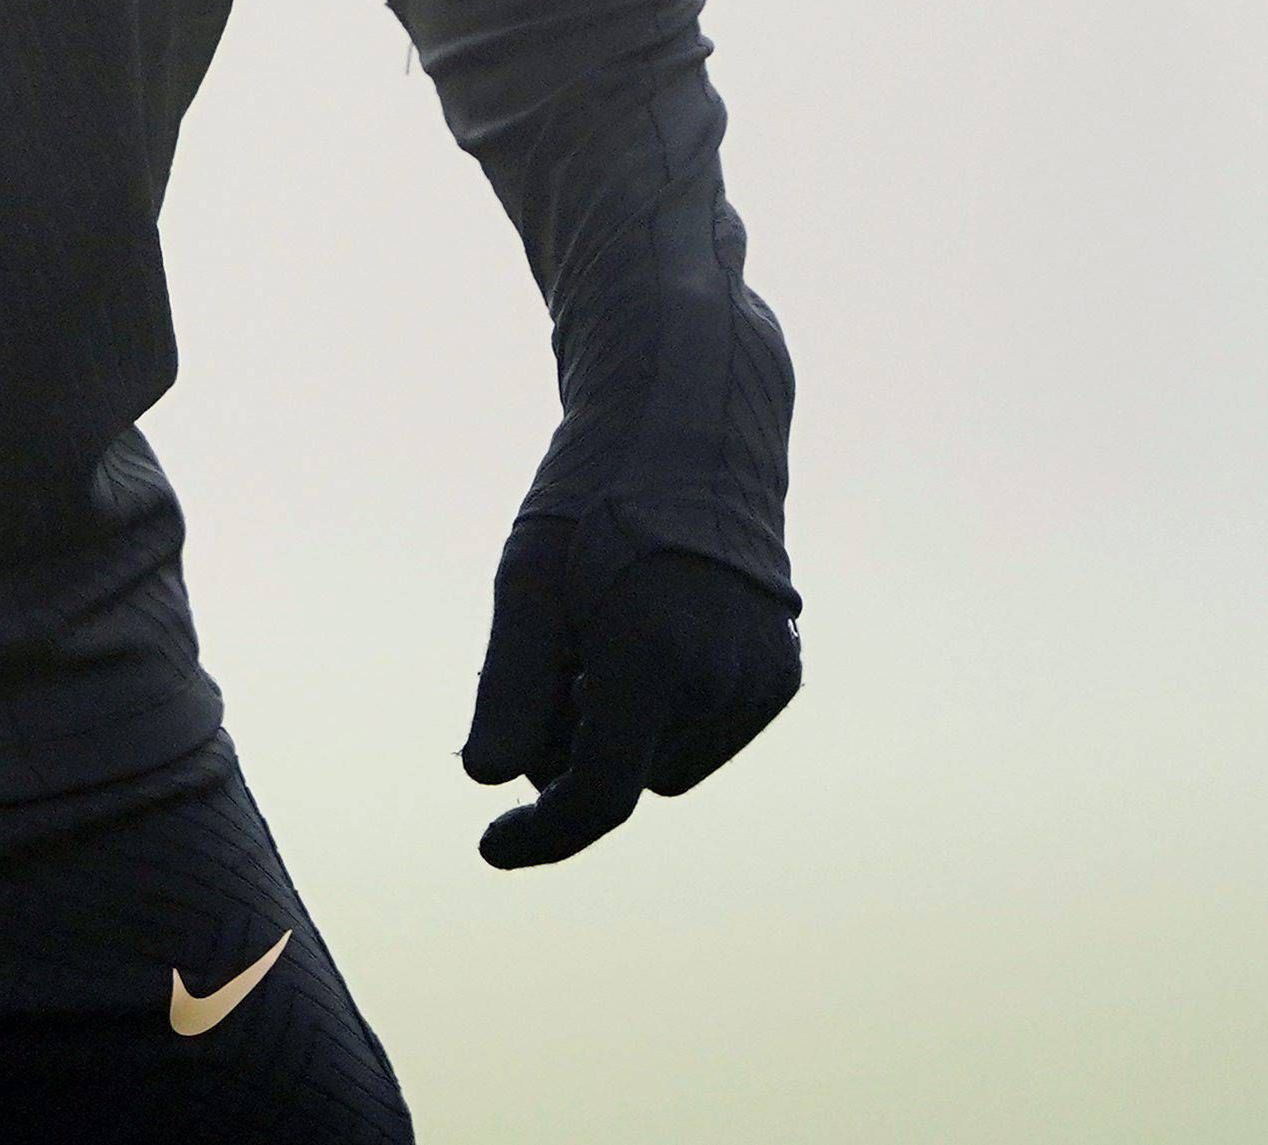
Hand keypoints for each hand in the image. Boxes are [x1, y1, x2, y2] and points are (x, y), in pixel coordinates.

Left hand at [459, 521, 798, 866]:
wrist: (693, 424)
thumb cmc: (595, 495)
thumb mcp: (528, 579)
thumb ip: (510, 686)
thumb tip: (485, 776)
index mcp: (652, 657)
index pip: (597, 794)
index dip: (542, 831)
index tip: (491, 844)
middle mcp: (721, 680)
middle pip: (623, 774)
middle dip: (573, 748)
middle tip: (549, 663)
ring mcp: (761, 680)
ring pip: (665, 759)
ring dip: (622, 727)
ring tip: (602, 635)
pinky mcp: (782, 674)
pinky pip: (707, 731)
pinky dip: (667, 708)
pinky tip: (651, 630)